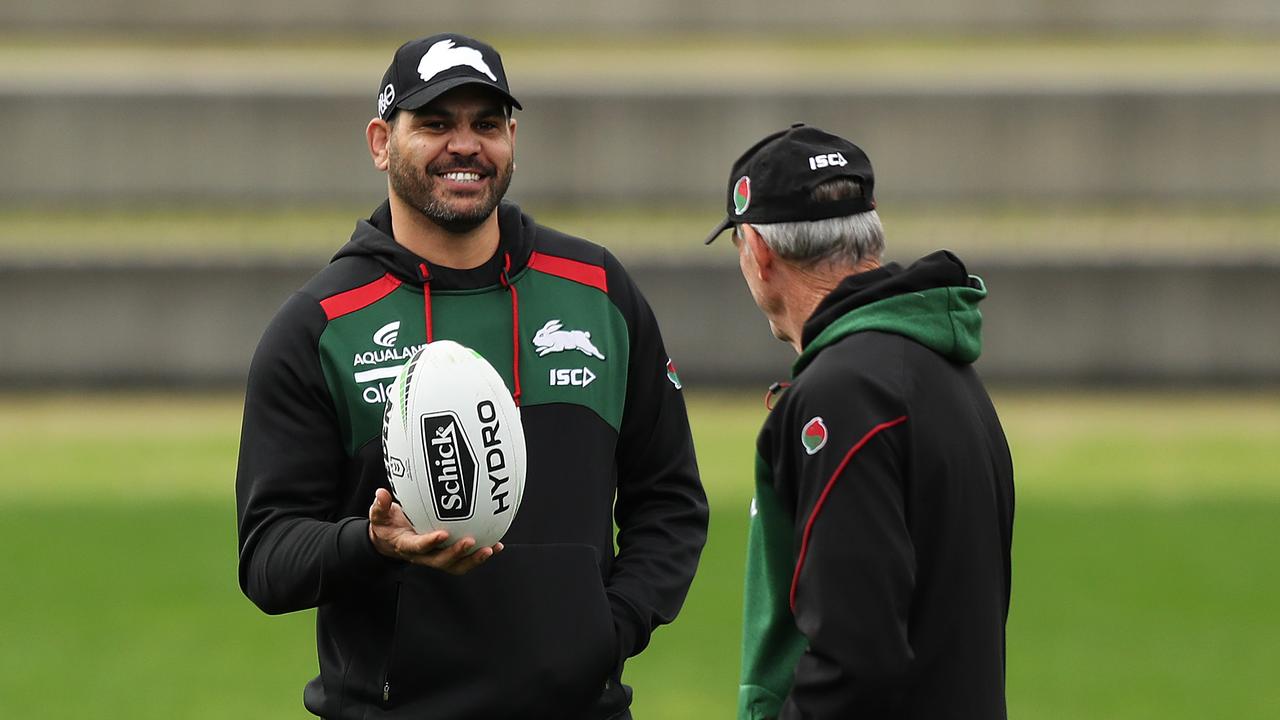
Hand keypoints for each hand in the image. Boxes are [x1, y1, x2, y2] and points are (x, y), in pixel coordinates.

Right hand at [367, 488, 501, 574]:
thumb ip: (380, 506)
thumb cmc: (387, 527)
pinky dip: (481, 554)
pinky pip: (466, 559)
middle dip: (457, 553)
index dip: (430, 542)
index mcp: (407, 545)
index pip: (418, 547)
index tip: (442, 534)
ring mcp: (437, 558)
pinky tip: (497, 545)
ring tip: (490, 549)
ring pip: (457, 565)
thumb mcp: (379, 516)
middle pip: (442, 561)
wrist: (390, 542)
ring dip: (474, 559)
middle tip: (471, 541)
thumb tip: (381, 494)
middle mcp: (424, 555)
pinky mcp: (448, 556)